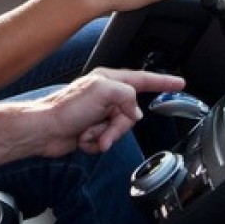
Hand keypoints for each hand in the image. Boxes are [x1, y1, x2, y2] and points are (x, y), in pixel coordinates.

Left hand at [38, 68, 184, 154]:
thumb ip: (127, 95)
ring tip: (89, 134)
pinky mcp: (91, 130)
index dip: (163, 82)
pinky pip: (106, 141)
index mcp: (108, 81)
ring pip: (119, 130)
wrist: (44, 131)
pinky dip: (96, 143)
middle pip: (131, 114)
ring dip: (105, 136)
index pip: (143, 79)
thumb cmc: (65, 108)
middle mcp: (104, 96)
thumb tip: (133, 112)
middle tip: (103, 129)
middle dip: (118, 127)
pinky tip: (83, 139)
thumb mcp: (103, 91)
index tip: (180, 83)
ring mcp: (98, 114)